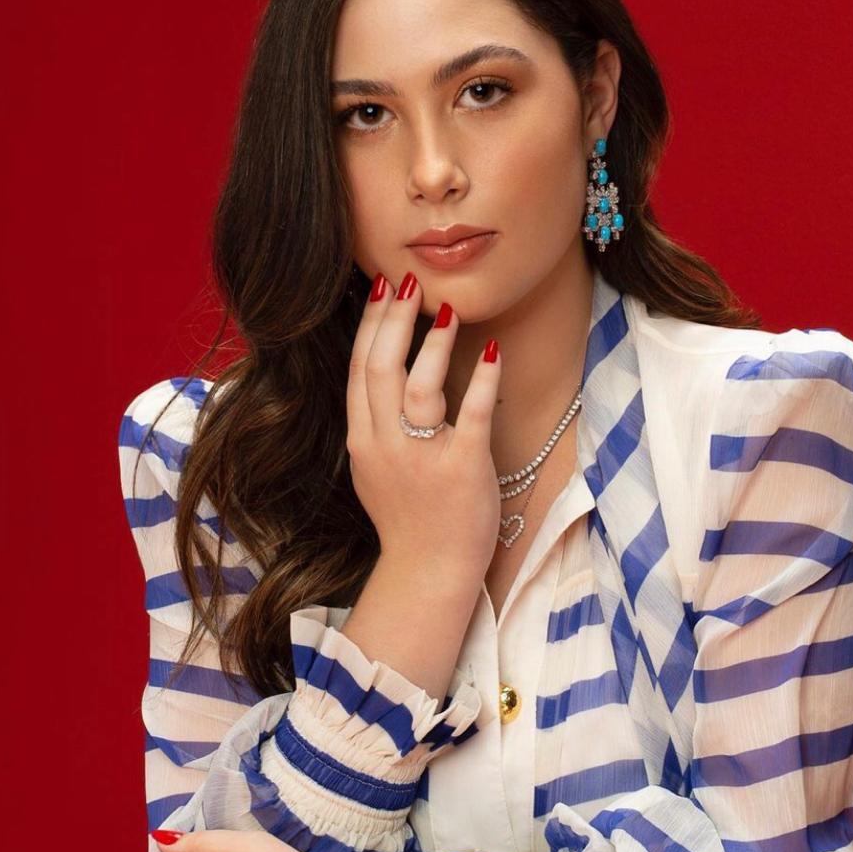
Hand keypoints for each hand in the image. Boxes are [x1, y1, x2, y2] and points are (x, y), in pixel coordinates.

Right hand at [346, 269, 502, 575]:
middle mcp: (386, 444)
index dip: (368, 324)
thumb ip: (374, 422)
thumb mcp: (374, 467)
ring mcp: (422, 457)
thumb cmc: (408, 516)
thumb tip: (381, 370)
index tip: (379, 288)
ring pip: (419, 387)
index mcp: (362, 440)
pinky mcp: (462, 468)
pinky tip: (493, 351)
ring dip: (433, 344)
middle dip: (392, 318)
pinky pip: (471, 415)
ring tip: (448, 308)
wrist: (430, 570)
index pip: (359, 369)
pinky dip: (482, 380)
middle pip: (380, 368)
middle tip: (408, 281)